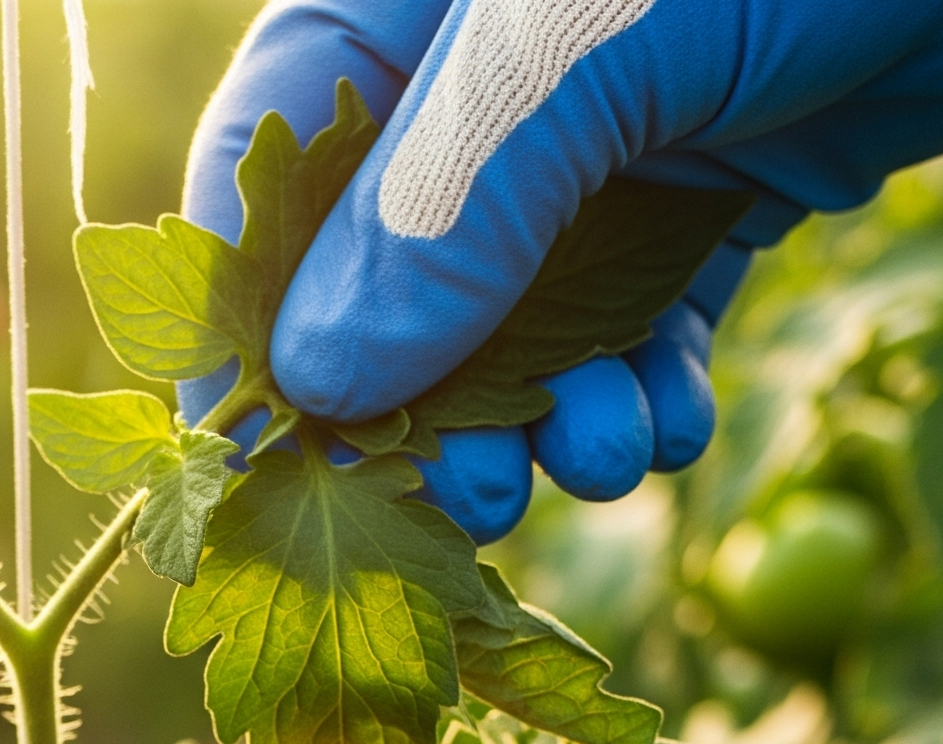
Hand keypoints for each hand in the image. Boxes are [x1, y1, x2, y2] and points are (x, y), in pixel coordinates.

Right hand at [182, 0, 942, 539]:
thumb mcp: (588, 43)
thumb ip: (450, 205)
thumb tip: (319, 381)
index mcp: (407, 7)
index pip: (267, 165)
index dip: (246, 321)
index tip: (254, 457)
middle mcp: (481, 86)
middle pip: (384, 281)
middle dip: (422, 407)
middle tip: (458, 496)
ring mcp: (591, 144)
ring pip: (512, 328)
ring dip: (541, 420)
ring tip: (592, 452)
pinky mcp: (697, 193)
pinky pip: (632, 328)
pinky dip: (643, 396)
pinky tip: (667, 421)